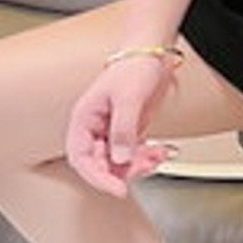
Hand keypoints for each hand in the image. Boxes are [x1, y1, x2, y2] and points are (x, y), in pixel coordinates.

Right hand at [65, 56, 177, 196]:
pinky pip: (133, 155)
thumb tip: (120, 159)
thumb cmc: (134, 67)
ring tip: (158, 155)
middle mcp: (94, 129)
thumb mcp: (129, 98)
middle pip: (101, 165)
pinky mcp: (127, 133)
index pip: (82, 158)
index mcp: (83, 119)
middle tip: (147, 165)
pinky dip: (147, 158)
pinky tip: (160, 152)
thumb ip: (123, 130)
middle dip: (124, 170)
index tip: (118, 188)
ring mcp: (111, 133)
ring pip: (119, 163)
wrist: (153, 55)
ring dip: (139, 165)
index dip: (97, 177)